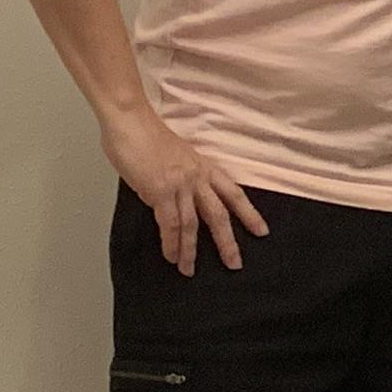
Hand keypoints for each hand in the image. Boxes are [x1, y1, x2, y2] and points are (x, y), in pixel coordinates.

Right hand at [104, 107, 267, 275]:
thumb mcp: (174, 157)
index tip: (261, 231)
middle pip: (219, 214)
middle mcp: (197, 177)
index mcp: (203, 167)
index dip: (249, 213)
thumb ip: (180, 178)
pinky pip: (169, 223)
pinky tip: (171, 256)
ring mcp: (180, 184)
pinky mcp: (159, 190)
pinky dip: (170, 242)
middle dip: (228, 242)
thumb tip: (173, 199)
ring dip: (190, 250)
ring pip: (193, 225)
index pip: (233, 193)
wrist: (130, 121)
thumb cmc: (145, 135)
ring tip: (189, 270)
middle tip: (235, 263)